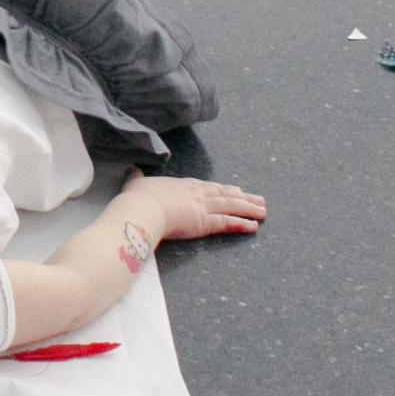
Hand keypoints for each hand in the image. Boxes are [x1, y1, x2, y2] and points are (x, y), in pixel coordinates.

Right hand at [120, 173, 267, 246]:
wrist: (142, 208)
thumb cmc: (137, 198)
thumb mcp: (135, 183)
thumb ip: (136, 177)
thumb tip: (131, 169)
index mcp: (181, 185)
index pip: (207, 187)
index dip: (221, 189)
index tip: (234, 189)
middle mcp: (196, 194)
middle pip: (225, 194)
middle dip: (242, 197)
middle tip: (258, 199)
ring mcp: (203, 207)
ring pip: (231, 206)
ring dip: (248, 208)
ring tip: (263, 211)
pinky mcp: (205, 222)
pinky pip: (227, 222)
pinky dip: (241, 223)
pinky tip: (253, 226)